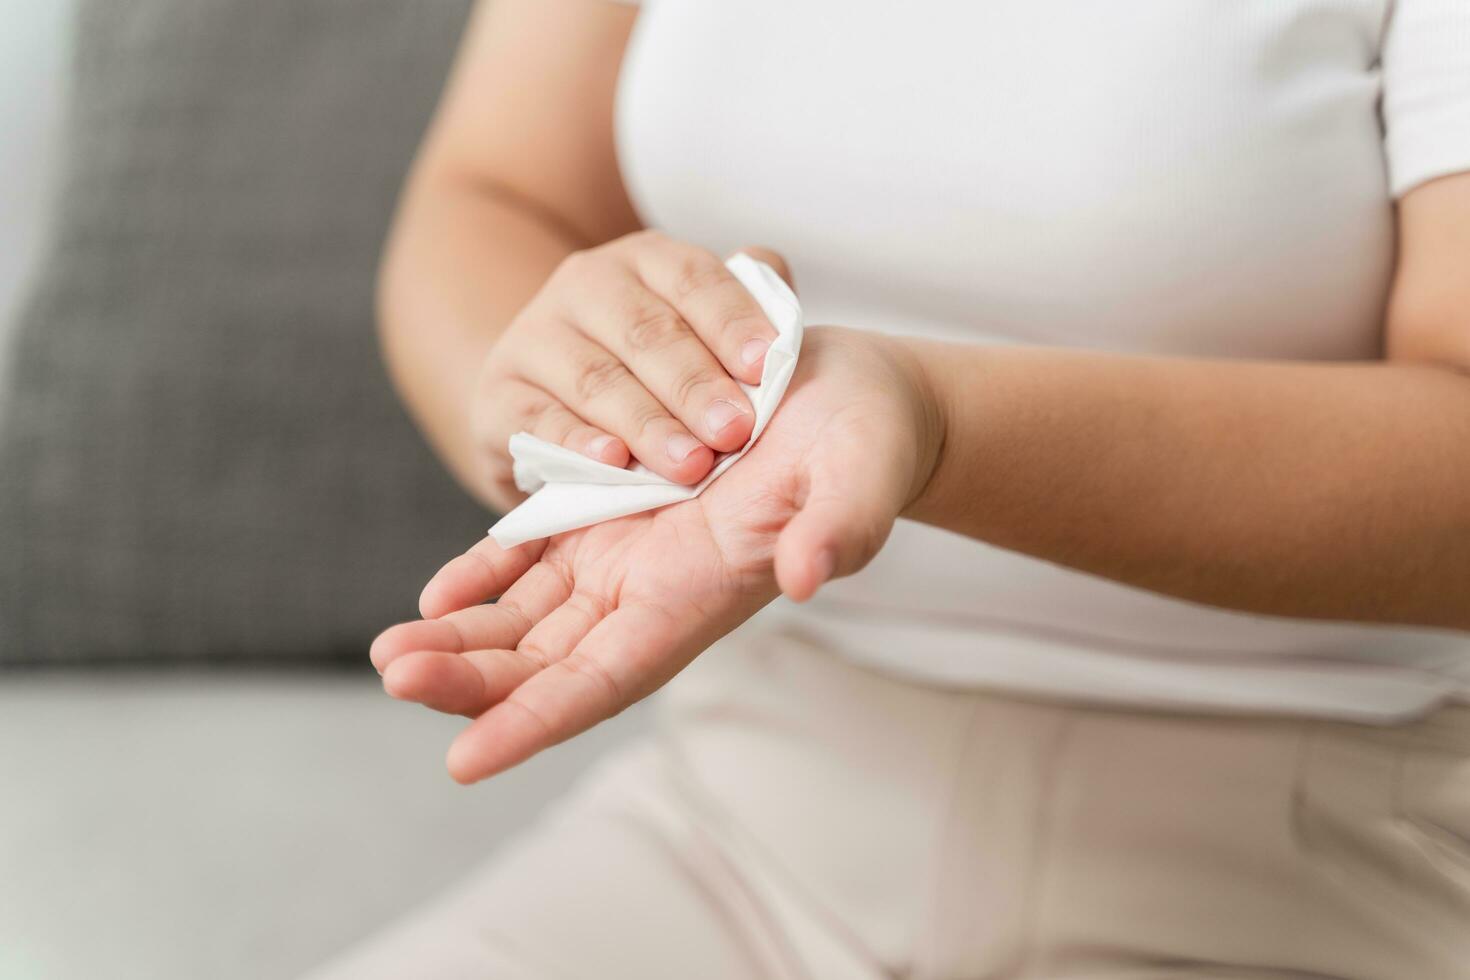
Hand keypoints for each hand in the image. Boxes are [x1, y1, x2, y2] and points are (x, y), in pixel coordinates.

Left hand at [372, 327, 944, 782]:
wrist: (855, 402)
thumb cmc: (868, 440)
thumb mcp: (864, 471)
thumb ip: (842, 525)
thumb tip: (806, 576)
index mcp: (702, 594)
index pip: (606, 679)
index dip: (535, 721)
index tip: (463, 760)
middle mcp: (655, 589)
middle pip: (548, 660)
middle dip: (471, 680)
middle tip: (393, 676)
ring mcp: (629, 552)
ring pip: (530, 618)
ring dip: (462, 640)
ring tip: (388, 652)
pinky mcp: (615, 510)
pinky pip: (536, 556)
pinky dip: (486, 575)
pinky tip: (436, 595)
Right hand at [471, 230, 789, 510]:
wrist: (544, 395)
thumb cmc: (646, 367)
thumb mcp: (694, 328)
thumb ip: (742, 309)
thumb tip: (779, 302)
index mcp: (644, 261)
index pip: (692, 279)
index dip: (731, 321)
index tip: (767, 365)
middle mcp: (584, 285)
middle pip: (645, 331)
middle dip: (695, 384)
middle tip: (735, 430)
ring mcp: (535, 337)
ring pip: (596, 378)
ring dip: (647, 424)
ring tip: (689, 464)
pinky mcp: (498, 395)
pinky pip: (538, 418)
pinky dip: (577, 442)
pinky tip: (613, 462)